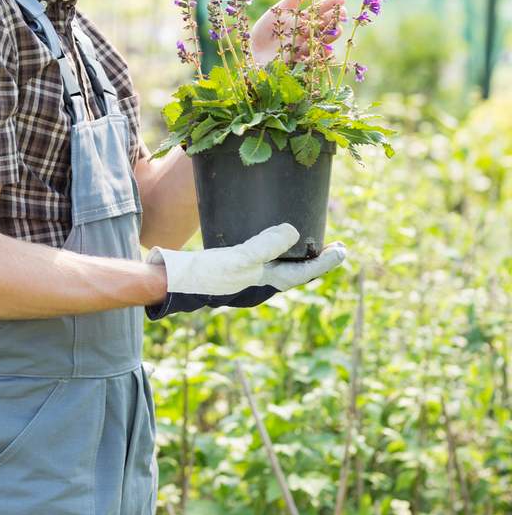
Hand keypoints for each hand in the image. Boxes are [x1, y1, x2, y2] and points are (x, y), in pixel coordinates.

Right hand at [146, 223, 346, 295]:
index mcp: (266, 282)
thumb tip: (294, 232)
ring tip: (310, 240)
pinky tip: (268, 233)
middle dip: (316, 258)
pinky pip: (262, 254)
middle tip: (336, 245)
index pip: (304, 272)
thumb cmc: (205, 274)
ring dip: (297, 252)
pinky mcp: (232, 263)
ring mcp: (246, 273)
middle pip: (296, 269)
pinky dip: (274, 245)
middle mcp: (259, 280)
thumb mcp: (240, 259)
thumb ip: (267, 245)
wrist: (172, 280)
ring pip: (280, 263)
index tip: (343, 250)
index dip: (326, 262)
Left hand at [251, 0, 347, 66]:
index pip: (320, 10)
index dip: (331, 4)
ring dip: (330, 36)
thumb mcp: (277, 10)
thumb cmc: (265, 30)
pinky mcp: (299, 60)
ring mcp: (303, 46)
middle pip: (324, 25)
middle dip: (334, 19)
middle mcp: (306, 33)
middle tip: (342, 13)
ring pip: (321, 40)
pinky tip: (325, 50)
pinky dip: (319, 54)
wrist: (253, 50)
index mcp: (302, 19)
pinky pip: (312, 58)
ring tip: (338, 30)